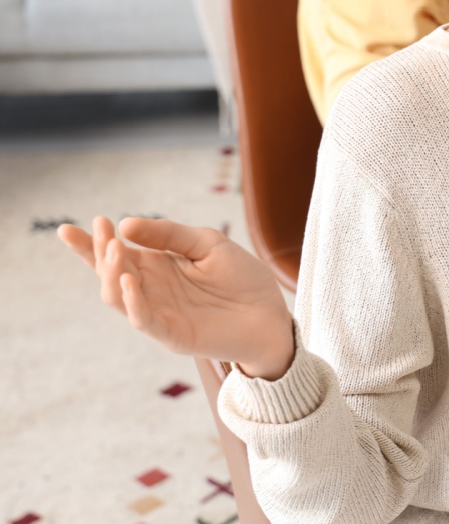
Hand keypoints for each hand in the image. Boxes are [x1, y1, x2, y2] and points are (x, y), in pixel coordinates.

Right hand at [59, 217, 294, 379]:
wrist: (270, 313)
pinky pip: (144, 320)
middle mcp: (152, 289)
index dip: (89, 244)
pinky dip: (132, 302)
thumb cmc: (241, 278)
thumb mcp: (208, 244)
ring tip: (116, 249)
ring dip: (112, 273)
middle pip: (110, 273)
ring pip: (118, 297)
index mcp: (158, 265)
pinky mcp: (172, 334)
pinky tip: (129, 282)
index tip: (67, 229)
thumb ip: (171, 235)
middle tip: (101, 229)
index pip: (116, 253)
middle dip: (99, 252)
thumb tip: (126, 225)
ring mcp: (159, 313)